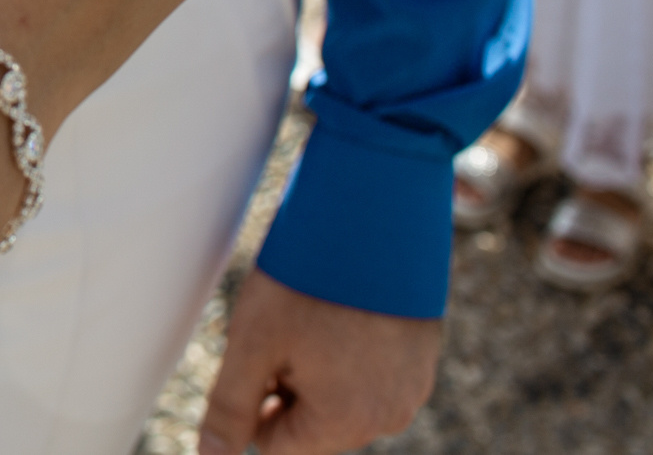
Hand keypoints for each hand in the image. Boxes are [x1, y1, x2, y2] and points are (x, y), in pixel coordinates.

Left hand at [197, 270, 440, 454]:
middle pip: (311, 423)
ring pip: (340, 397)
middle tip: (286, 325)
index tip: (260, 349)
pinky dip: (351, 350)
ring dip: (318, 366)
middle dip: (288, 382)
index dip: (254, 398)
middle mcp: (387, 419)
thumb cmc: (310, 280)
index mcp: (344, 424)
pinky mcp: (423, 359)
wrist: (377, 219)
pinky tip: (343, 306)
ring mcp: (412, 389)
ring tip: (315, 311)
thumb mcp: (253, 342)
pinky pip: (373, 373)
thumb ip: (230, 407)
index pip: (276, 445)